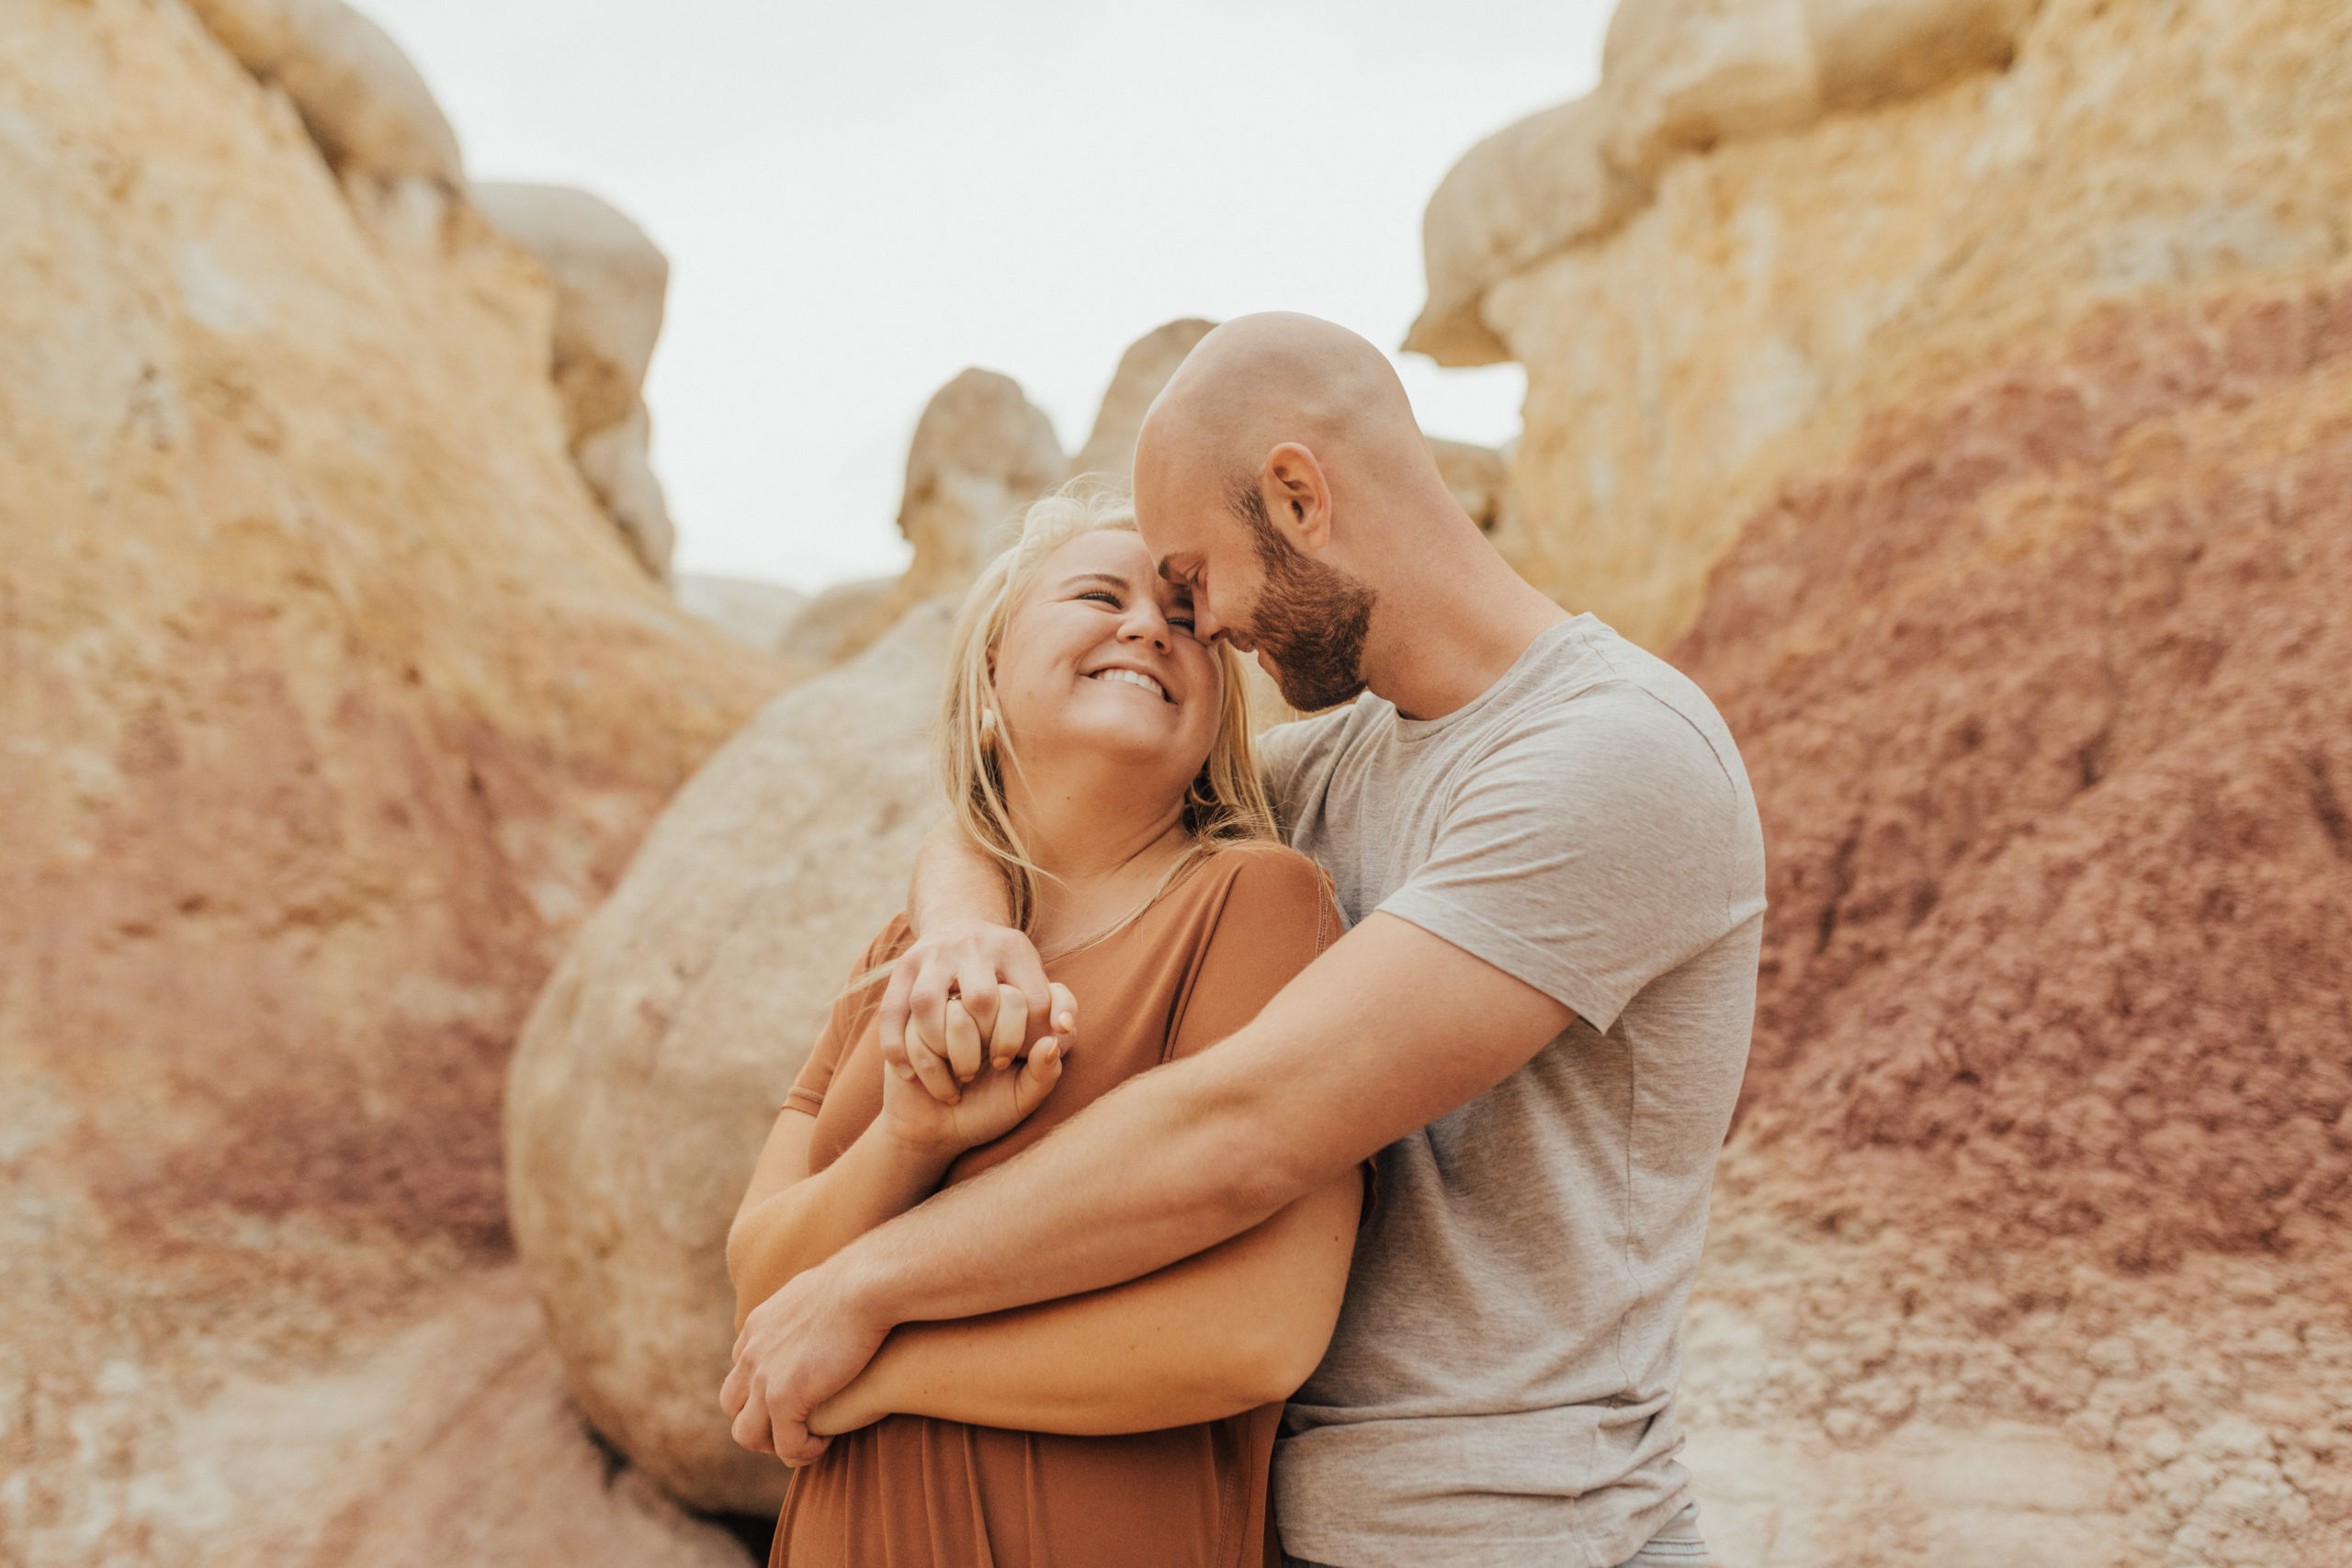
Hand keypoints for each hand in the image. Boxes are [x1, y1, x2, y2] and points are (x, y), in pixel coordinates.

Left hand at [722, 1259, 890, 1466]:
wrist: (865, 1285)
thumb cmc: (859, 1282)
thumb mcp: (819, 1288)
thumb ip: (808, 1304)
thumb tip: (824, 1298)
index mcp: (758, 1327)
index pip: (742, 1370)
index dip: (765, 1389)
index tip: (799, 1395)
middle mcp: (751, 1353)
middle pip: (733, 1405)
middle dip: (760, 1421)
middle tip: (797, 1425)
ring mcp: (763, 1377)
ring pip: (747, 1434)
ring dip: (776, 1443)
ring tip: (807, 1441)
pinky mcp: (783, 1398)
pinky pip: (785, 1445)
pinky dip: (805, 1450)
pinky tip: (826, 1441)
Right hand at [879, 1006, 1066, 1153]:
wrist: (934, 1132)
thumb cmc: (986, 1111)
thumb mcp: (1023, 1098)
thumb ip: (1045, 1073)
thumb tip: (1053, 1043)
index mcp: (1016, 1014)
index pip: (1035, 996)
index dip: (1028, 1030)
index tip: (1014, 1062)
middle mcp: (983, 1000)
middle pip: (1000, 996)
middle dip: (999, 1043)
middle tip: (991, 1067)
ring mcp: (944, 1006)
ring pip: (960, 1014)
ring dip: (962, 1059)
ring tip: (963, 1077)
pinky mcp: (909, 1020)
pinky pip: (923, 1030)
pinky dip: (932, 1069)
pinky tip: (939, 1085)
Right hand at [880, 922, 1074, 1094]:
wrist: (955, 931)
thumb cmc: (1006, 996)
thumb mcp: (1039, 1004)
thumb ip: (1061, 1024)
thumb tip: (1062, 1034)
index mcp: (1015, 950)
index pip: (1032, 1002)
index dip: (1029, 1040)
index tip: (1020, 1056)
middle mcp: (974, 945)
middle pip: (982, 1000)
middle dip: (988, 1043)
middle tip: (990, 1062)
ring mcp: (932, 956)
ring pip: (928, 1004)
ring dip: (942, 1047)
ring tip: (956, 1070)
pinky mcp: (901, 972)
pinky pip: (892, 1014)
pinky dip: (898, 1049)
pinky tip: (911, 1074)